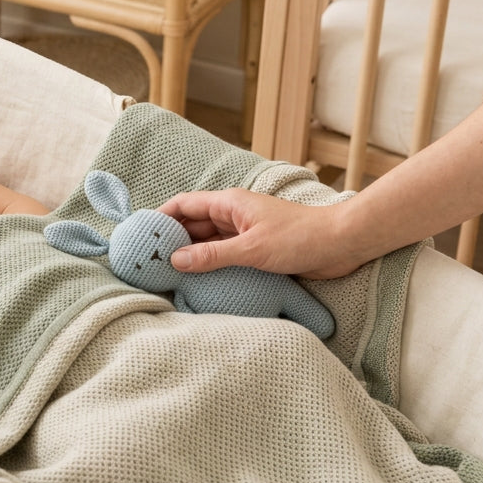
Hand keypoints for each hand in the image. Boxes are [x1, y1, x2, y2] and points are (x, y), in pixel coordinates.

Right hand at [157, 189, 365, 278]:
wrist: (341, 244)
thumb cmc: (300, 238)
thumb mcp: (251, 249)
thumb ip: (212, 255)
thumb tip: (176, 260)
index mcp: (229, 203)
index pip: (184, 204)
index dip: (161, 216)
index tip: (141, 233)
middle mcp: (233, 214)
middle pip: (193, 224)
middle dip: (171, 239)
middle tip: (149, 259)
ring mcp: (244, 231)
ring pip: (208, 240)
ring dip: (190, 253)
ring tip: (167, 272)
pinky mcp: (256, 248)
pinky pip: (224, 254)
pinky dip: (209, 263)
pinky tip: (198, 278)